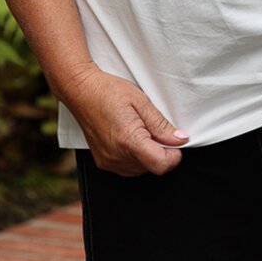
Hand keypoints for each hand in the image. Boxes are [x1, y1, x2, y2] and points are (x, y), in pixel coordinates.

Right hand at [63, 64, 188, 176]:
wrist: (81, 91)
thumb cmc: (109, 91)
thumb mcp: (141, 101)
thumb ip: (161, 124)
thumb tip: (180, 139)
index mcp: (128, 140)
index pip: (160, 165)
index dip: (174, 156)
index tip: (176, 142)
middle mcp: (117, 156)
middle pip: (152, 167)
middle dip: (160, 151)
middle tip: (154, 128)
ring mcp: (108, 162)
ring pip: (141, 169)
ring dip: (148, 154)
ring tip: (140, 129)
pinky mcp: (103, 162)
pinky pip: (128, 168)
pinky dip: (135, 157)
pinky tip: (131, 137)